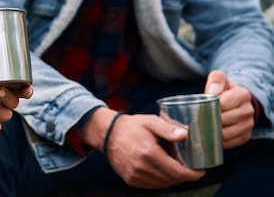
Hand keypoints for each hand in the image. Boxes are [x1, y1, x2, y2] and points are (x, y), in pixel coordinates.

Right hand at [82, 108, 203, 188]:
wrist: (107, 134)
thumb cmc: (131, 126)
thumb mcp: (150, 122)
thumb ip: (168, 128)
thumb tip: (185, 134)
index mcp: (149, 153)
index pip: (178, 173)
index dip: (193, 175)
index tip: (200, 171)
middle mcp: (142, 168)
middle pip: (172, 180)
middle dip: (183, 175)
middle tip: (187, 165)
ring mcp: (135, 175)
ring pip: (164, 184)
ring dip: (172, 177)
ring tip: (172, 164)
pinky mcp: (131, 180)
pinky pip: (153, 185)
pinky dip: (161, 180)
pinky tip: (160, 168)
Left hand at [205, 70, 254, 147]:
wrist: (236, 101)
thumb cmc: (224, 90)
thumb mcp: (220, 79)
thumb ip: (216, 80)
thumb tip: (213, 92)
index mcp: (243, 95)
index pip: (223, 104)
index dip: (210, 106)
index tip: (201, 107)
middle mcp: (248, 111)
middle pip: (224, 120)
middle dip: (209, 120)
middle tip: (198, 119)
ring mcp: (248, 125)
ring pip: (226, 134)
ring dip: (213, 132)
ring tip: (203, 127)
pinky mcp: (245, 136)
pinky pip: (230, 143)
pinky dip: (218, 141)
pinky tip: (211, 135)